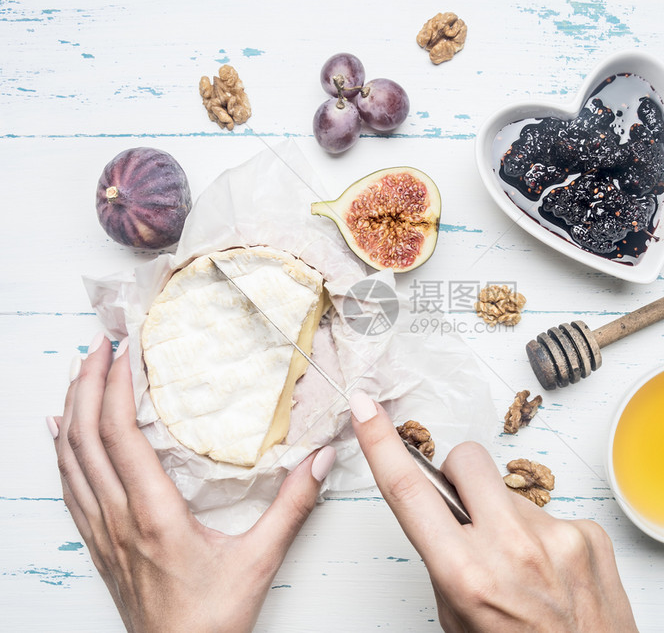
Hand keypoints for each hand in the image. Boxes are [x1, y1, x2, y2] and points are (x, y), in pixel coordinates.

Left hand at [48, 334, 335, 632]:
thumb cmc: (212, 618)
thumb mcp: (260, 559)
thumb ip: (293, 506)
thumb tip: (321, 458)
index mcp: (154, 514)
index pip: (120, 435)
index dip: (114, 387)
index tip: (121, 351)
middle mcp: (117, 517)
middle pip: (84, 436)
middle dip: (86, 383)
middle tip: (99, 343)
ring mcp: (101, 531)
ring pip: (69, 459)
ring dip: (70, 409)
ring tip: (79, 371)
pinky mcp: (98, 544)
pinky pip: (67, 486)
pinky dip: (60, 450)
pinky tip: (57, 431)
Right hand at [348, 391, 637, 632]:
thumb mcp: (457, 618)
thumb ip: (447, 560)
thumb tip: (445, 512)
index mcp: (466, 574)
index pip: (410, 492)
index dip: (381, 444)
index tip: (366, 409)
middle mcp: (512, 547)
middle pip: (467, 459)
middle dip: (459, 474)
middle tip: (467, 509)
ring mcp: (556, 535)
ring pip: (508, 491)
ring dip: (504, 515)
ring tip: (521, 564)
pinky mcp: (589, 532)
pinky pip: (548, 513)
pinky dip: (542, 536)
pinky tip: (551, 571)